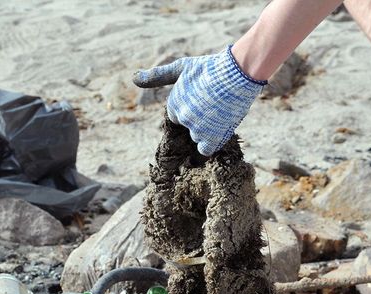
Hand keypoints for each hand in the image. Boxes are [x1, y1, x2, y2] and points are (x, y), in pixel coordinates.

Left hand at [133, 45, 264, 155]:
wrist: (237, 73)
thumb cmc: (210, 68)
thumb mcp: (181, 67)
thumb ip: (157, 76)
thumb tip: (133, 79)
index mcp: (173, 104)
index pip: (178, 117)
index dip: (192, 109)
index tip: (203, 100)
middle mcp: (182, 117)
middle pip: (190, 127)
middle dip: (201, 119)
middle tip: (216, 105)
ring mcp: (196, 129)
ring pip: (199, 137)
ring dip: (209, 130)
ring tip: (222, 112)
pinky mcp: (212, 137)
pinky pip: (205, 150)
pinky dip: (212, 142)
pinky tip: (220, 129)